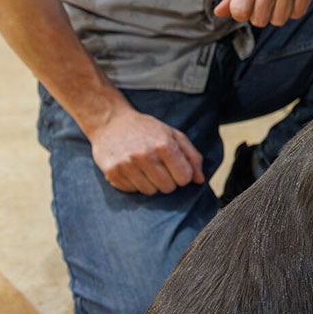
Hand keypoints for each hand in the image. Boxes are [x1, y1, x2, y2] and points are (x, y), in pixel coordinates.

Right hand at [86, 105, 204, 194]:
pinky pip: (132, 191)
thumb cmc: (148, 129)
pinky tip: (132, 170)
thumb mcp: (174, 135)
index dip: (182, 175)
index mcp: (164, 145)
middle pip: (167, 188)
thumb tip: (200, 180)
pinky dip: (134, 184)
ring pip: (149, 192)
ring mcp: (127, 165)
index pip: (184, 178)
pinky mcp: (112, 172)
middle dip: (168, 180)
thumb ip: (192, 157)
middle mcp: (145, 155)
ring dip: (151, 183)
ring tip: (145, 168)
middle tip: (160, 168)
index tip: (176, 168)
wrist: (112, 122)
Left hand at [214, 0, 312, 26]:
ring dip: (281, 13)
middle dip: (263, 15)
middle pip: (259, 20)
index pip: (239, 11)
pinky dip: (296, 9)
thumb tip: (218, 12)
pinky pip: (298, 13)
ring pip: (279, 20)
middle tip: (268, 1)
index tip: (249, 6)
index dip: (243, 14)